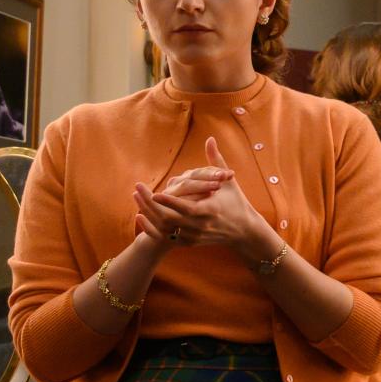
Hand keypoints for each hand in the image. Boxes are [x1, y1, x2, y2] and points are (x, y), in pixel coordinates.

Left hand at [142, 137, 274, 256]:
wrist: (243, 231)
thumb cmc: (236, 202)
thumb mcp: (228, 181)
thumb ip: (216, 160)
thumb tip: (210, 139)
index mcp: (211, 210)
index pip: (187, 208)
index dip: (170, 201)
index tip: (154, 191)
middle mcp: (201, 225)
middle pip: (170, 219)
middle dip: (151, 205)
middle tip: (138, 190)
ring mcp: (194, 236)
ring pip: (165, 229)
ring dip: (148, 214)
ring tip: (137, 199)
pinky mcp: (190, 242)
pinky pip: (166, 239)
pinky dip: (151, 229)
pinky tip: (141, 216)